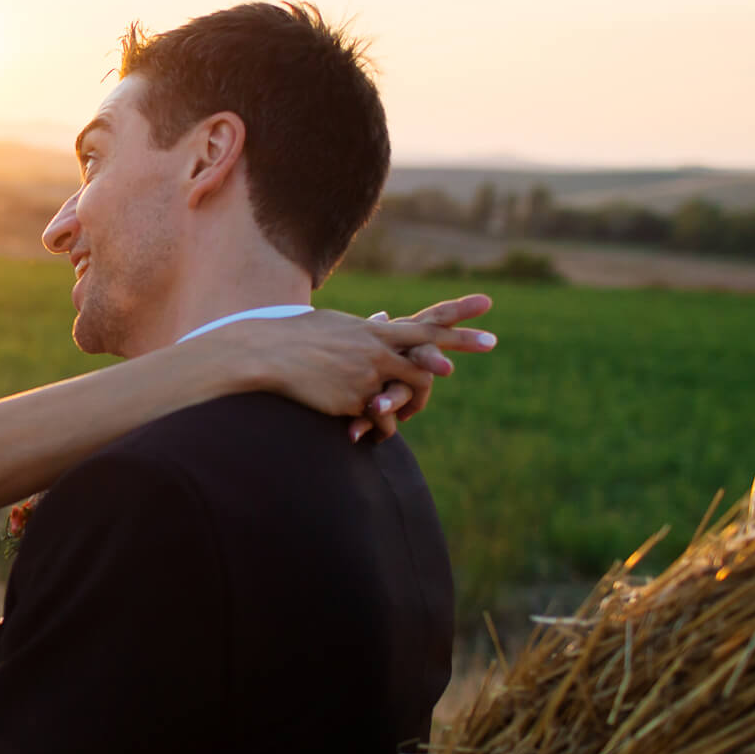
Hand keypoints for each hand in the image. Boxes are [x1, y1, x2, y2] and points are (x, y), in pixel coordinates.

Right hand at [240, 302, 493, 425]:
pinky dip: (377, 427)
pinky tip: (366, 433)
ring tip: (397, 419)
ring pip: (404, 397)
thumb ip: (365, 328)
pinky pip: (378, 419)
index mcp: (373, 332)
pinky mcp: (352, 400)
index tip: (489, 336)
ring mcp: (366, 376)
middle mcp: (376, 351)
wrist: (265, 354)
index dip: (459, 333)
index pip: (426, 330)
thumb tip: (382, 320)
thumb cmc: (296, 338)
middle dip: (441, 371)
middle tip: (462, 368)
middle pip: (425, 364)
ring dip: (405, 409)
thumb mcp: (335, 324)